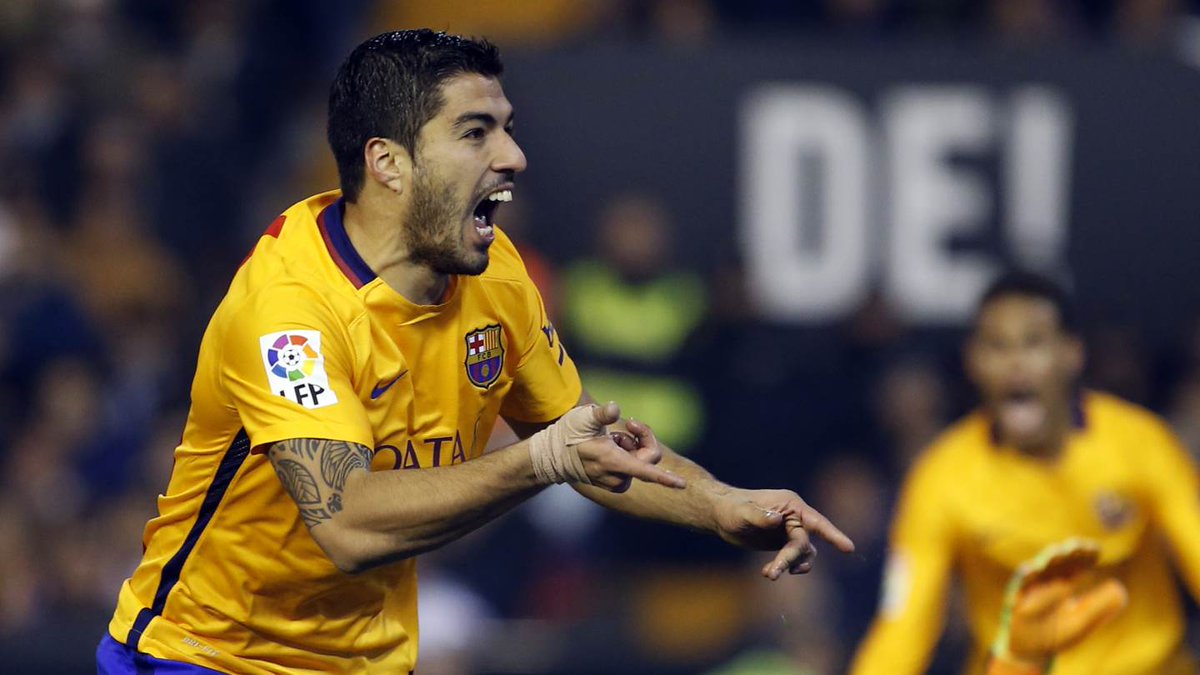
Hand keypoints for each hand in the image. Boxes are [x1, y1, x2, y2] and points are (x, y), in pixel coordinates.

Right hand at [571, 403, 685, 492]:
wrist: (554, 456)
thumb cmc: (569, 435)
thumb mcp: (584, 419)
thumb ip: (601, 414)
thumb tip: (615, 407)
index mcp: (614, 462)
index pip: (645, 471)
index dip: (666, 478)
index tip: (683, 485)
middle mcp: (618, 477)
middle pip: (648, 457)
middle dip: (642, 438)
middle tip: (627, 425)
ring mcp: (616, 482)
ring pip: (641, 461)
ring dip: (631, 446)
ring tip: (610, 439)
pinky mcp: (615, 484)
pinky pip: (633, 468)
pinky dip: (627, 455)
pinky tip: (609, 449)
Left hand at [712, 488, 854, 579]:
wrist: (720, 515)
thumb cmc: (731, 509)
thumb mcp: (742, 513)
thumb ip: (759, 515)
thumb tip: (777, 519)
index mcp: (791, 505)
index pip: (817, 522)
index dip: (833, 535)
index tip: (849, 549)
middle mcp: (795, 517)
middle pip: (803, 544)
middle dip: (791, 559)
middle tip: (772, 574)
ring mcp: (790, 531)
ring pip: (802, 554)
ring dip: (789, 565)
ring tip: (769, 574)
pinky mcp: (783, 542)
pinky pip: (793, 559)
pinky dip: (785, 567)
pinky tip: (768, 572)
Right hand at [990, 538, 1127, 672]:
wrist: (1033, 649)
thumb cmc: (1059, 632)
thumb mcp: (1084, 620)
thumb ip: (1100, 606)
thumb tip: (1119, 588)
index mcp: (1064, 582)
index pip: (1075, 564)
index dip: (1084, 556)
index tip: (1095, 550)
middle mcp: (1046, 581)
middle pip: (1057, 562)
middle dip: (1067, 553)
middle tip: (1078, 546)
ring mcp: (1030, 589)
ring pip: (1038, 570)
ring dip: (1047, 561)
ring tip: (1059, 553)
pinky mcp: (1015, 599)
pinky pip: (1018, 587)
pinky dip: (1023, 579)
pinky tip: (1030, 570)